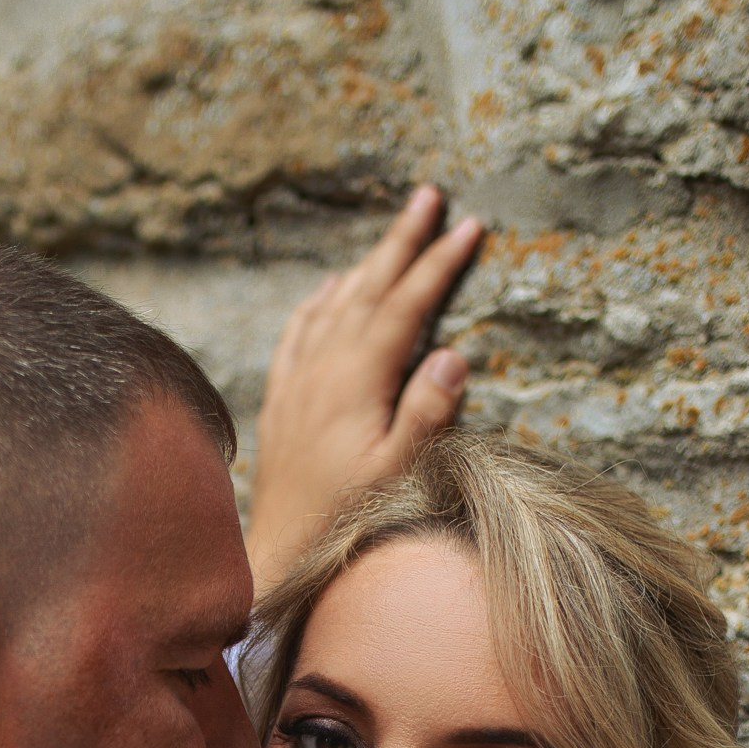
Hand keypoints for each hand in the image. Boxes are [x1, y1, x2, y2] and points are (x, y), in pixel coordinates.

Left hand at [246, 183, 484, 591]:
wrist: (279, 553)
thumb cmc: (346, 521)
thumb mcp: (396, 473)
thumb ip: (426, 413)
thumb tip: (454, 353)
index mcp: (356, 380)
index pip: (405, 306)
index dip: (438, 263)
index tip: (469, 225)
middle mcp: (322, 369)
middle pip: (368, 288)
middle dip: (402, 240)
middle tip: (430, 194)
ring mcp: (298, 382)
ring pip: (336, 303)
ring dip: (367, 262)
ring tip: (395, 230)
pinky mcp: (282, 401)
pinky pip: (299, 333)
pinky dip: (318, 302)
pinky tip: (329, 287)